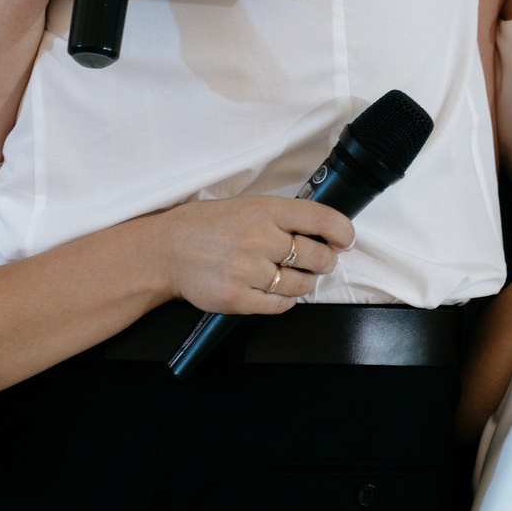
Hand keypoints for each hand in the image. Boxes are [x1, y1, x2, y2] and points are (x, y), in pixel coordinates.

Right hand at [151, 194, 354, 314]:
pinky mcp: (237, 298)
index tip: (346, 240)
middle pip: (317, 256)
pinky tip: (275, 290)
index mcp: (264, 210)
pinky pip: (279, 305)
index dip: (342, 231)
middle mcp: (258, 238)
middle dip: (325, 261)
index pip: (319, 218)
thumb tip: (322, 232)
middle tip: (319, 261)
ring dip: (305, 282)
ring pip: (300, 284)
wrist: (166, 250)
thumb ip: (281, 217)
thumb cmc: (207, 226)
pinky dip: (285, 300)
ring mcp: (247, 270)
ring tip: (294, 276)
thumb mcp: (245, 206)